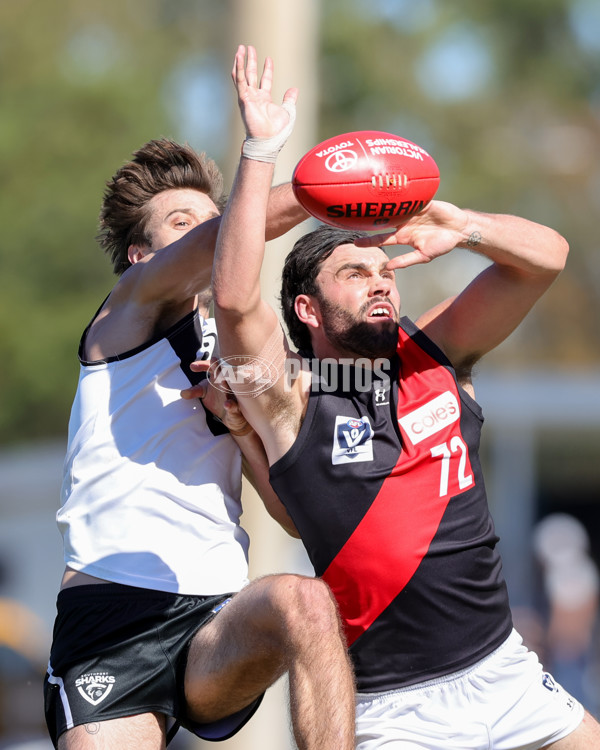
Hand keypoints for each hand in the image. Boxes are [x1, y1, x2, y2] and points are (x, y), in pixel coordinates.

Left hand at [181, 359, 252, 436]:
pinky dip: (231, 405)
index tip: (192, 367)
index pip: (211, 367)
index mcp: (218, 377)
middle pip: (224, 372)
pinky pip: (234, 405)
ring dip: (227, 383)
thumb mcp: (204, 393)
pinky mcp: (236, 407)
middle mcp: (227, 383)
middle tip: (213, 360)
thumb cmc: (219, 398)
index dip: (203, 365)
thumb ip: (194, 391)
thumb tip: (182, 393)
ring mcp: (233, 394)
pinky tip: (227, 404)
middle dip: (219, 366)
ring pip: (232, 387)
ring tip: (223, 380)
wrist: (231, 416)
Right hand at [232, 44, 297, 140]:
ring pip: (243, 75)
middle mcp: (254, 97)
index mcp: (264, 100)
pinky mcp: (243, 98)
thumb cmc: (277, 131)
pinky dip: (238, 69)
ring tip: (241, 48)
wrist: (268, 140)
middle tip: (248, 47)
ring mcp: (248, 97)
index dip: (267, 69)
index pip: (265, 81)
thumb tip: (295, 89)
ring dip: (241, 62)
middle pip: (252, 75)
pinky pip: (240, 80)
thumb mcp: (287, 111)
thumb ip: (289, 99)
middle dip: (250, 61)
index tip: (268, 59)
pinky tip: (238, 57)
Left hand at [354, 200, 470, 269]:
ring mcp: (412, 211)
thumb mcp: (423, 256)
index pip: (382, 238)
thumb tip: (388, 266)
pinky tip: (391, 189)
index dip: (369, 240)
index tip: (355, 243)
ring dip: (383, 203)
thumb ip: (405, 260)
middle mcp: (404, 222)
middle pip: (384, 219)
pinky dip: (402, 193)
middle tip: (354, 216)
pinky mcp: (423, 202)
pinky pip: (411, 196)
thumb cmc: (441, 244)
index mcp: (402, 236)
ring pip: (394, 206)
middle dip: (370, 218)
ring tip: (368, 200)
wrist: (459, 230)